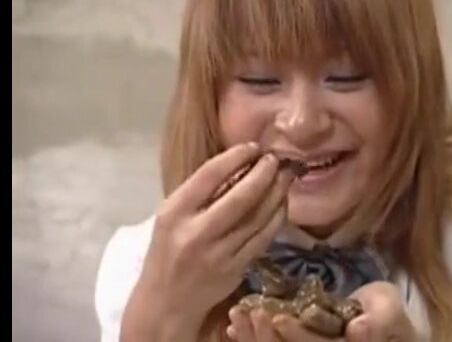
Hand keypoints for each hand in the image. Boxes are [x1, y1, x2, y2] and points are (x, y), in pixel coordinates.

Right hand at [121, 143, 295, 340]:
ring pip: (258, 217)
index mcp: (174, 212)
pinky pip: (264, 238)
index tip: (253, 147)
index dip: (236, 156)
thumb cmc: (167, 252)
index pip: (209, 175)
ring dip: (276, 193)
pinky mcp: (235, 269)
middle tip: (277, 160)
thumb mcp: (171, 217)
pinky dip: (276, 218)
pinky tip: (282, 204)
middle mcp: (196, 232)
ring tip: (285, 177)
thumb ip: (199, 193)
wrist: (166, 303)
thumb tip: (239, 165)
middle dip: (264, 174)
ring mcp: (219, 253)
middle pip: (241, 196)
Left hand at [226, 282, 416, 341]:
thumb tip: (359, 330)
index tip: (278, 317)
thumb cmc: (384, 313)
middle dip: (266, 338)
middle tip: (249, 312)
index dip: (299, 338)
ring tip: (236, 315)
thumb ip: (381, 320)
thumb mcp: (389, 309)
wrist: (377, 322)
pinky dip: (249, 340)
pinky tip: (232, 328)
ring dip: (253, 339)